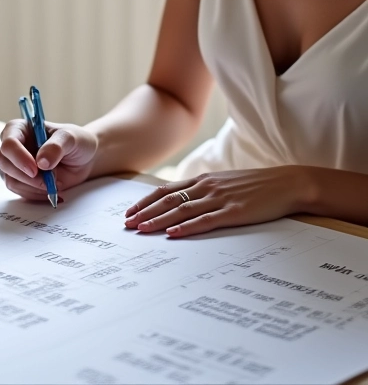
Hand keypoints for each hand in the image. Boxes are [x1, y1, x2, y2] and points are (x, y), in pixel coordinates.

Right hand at [0, 119, 97, 200]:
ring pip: (10, 179)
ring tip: (53, 184)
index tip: (35, 169)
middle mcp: (13, 145)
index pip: (8, 143)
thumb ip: (56, 147)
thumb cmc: (75, 142)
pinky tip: (51, 190)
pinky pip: (19, 191)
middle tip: (47, 182)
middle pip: (3, 162)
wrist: (83, 159)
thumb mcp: (70, 139)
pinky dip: (35, 194)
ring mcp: (15, 163)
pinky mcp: (20, 180)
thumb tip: (41, 162)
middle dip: (24, 175)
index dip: (18, 157)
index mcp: (20, 128)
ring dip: (32, 186)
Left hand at [124, 166, 311, 236]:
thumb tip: (182, 201)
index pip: (165, 190)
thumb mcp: (224, 183)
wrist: (287, 183)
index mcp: (202, 180)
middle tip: (127, 224)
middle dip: (145, 212)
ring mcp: (220, 199)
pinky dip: (188, 227)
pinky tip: (174, 233)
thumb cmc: (256, 186)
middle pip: (168, 200)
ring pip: (182, 210)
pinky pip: (206, 221)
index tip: (129, 212)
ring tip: (142, 230)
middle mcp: (206, 187)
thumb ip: (204, 191)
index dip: (145, 202)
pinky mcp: (235, 212)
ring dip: (159, 220)